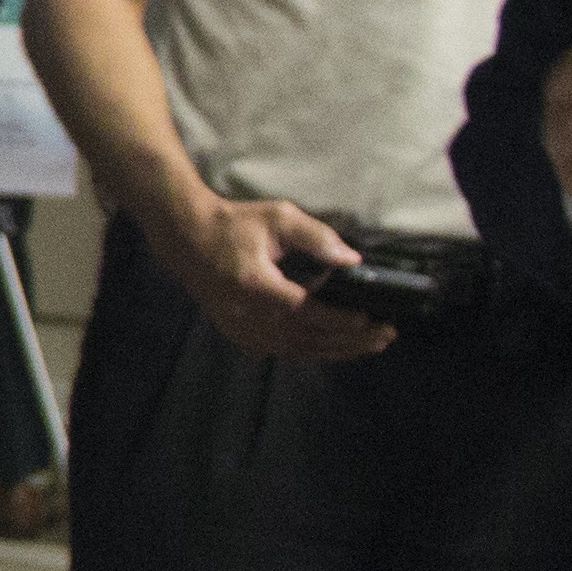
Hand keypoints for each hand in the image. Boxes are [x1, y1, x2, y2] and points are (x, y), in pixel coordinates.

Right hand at [152, 191, 386, 360]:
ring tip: (370, 346)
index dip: (338, 320)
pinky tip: (335, 350)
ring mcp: (240, 328)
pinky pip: (280, 351)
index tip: (369, 319)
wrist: (187, 238)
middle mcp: (246, 314)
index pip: (304, 311)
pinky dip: (311, 353)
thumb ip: (316, 236)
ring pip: (295, 350)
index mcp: (255, 284)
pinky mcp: (238, 334)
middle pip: (305, 338)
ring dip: (335, 351)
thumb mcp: (277, 217)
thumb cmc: (234, 223)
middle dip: (349, 340)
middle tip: (384, 336)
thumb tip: (352, 260)